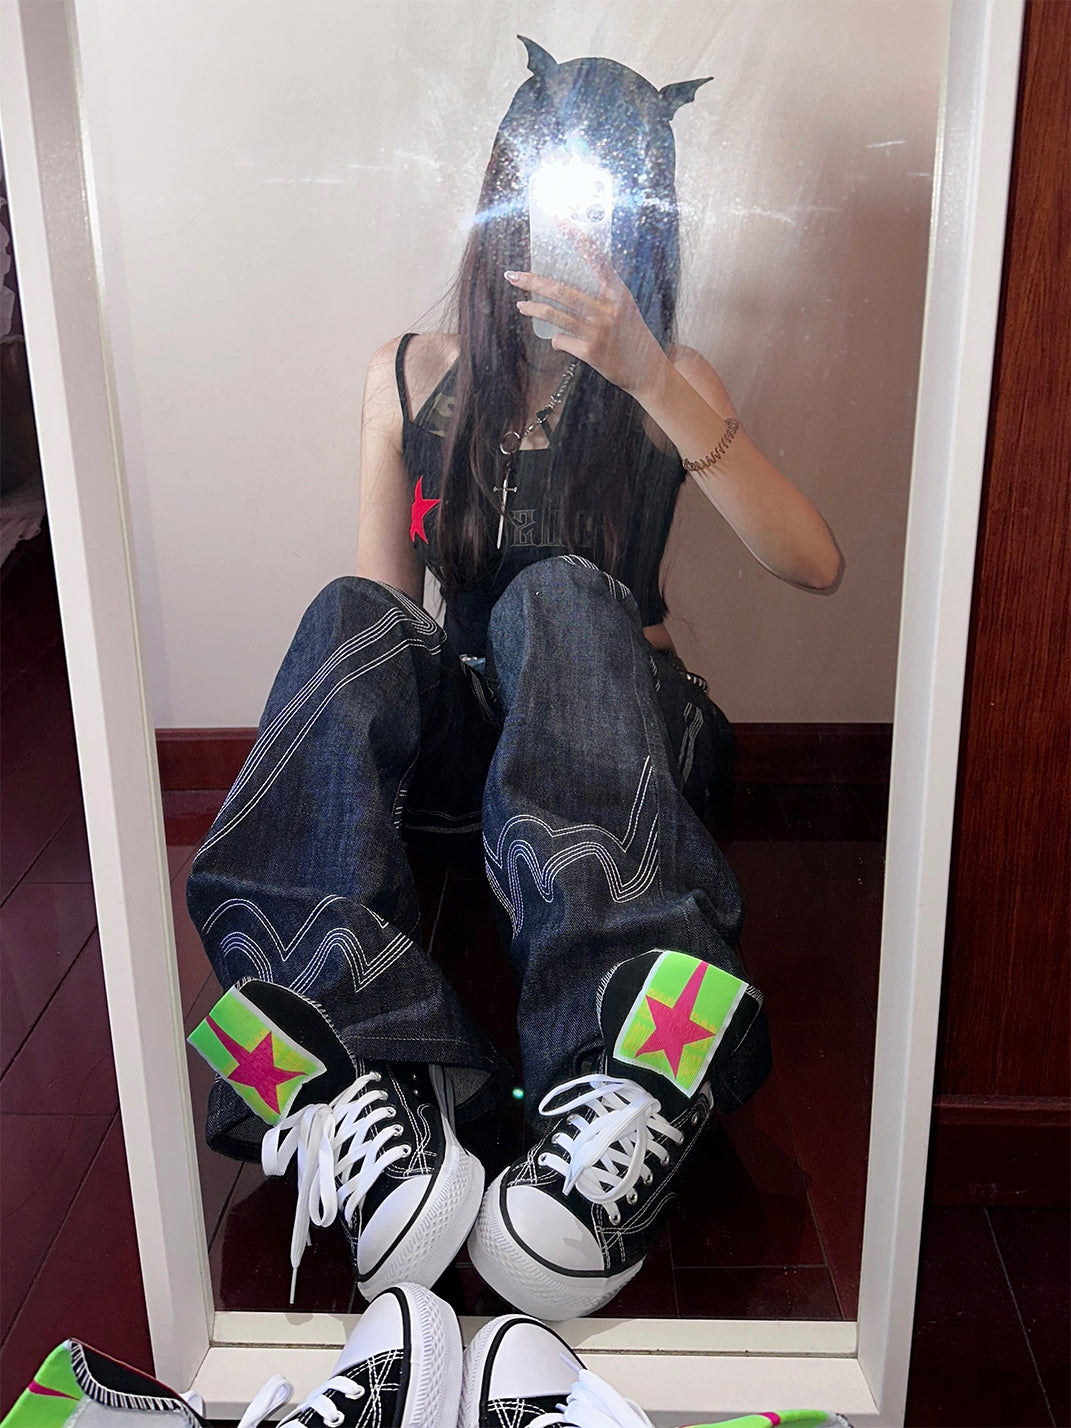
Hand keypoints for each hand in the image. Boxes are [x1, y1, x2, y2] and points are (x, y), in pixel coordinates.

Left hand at [505, 230, 671, 404]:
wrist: (647, 370)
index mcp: (618, 293)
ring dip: (533, 309)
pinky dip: (557, 340)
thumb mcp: (624, 308)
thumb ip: (603, 295)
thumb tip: (569, 288)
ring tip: (522, 304)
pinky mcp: (590, 351)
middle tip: (514, 276)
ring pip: (554, 315)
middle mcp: (607, 309)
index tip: (560, 221)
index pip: (596, 258)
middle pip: (561, 290)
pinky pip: (561, 340)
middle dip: (532, 281)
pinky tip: (557, 340)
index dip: (577, 238)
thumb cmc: (633, 336)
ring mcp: (597, 331)